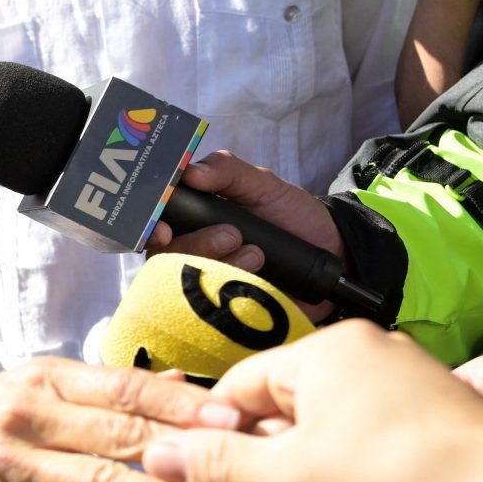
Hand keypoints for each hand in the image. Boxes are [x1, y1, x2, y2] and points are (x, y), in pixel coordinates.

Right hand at [0, 359, 241, 481]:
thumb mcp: (32, 387)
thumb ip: (103, 389)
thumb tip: (179, 384)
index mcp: (44, 376)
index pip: (123, 386)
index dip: (179, 402)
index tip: (231, 412)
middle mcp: (30, 412)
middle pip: (120, 431)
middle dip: (186, 447)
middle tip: (242, 459)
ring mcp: (14, 462)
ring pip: (101, 481)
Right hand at [143, 322, 482, 481]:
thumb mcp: (290, 480)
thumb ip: (218, 466)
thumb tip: (155, 452)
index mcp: (323, 355)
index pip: (237, 393)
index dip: (208, 451)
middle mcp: (361, 367)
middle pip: (279, 435)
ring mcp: (399, 404)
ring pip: (323, 464)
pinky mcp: (429, 443)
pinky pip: (366, 475)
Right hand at [144, 151, 341, 305]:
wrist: (333, 252)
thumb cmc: (292, 214)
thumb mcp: (262, 184)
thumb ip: (227, 171)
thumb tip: (190, 172)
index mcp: (193, 220)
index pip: (153, 226)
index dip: (149, 229)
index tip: (162, 229)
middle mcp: (193, 252)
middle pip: (163, 259)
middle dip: (195, 246)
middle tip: (232, 235)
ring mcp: (209, 283)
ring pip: (186, 286)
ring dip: (219, 266)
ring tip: (257, 254)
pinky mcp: (227, 311)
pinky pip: (212, 311)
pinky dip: (232, 292)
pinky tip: (258, 276)